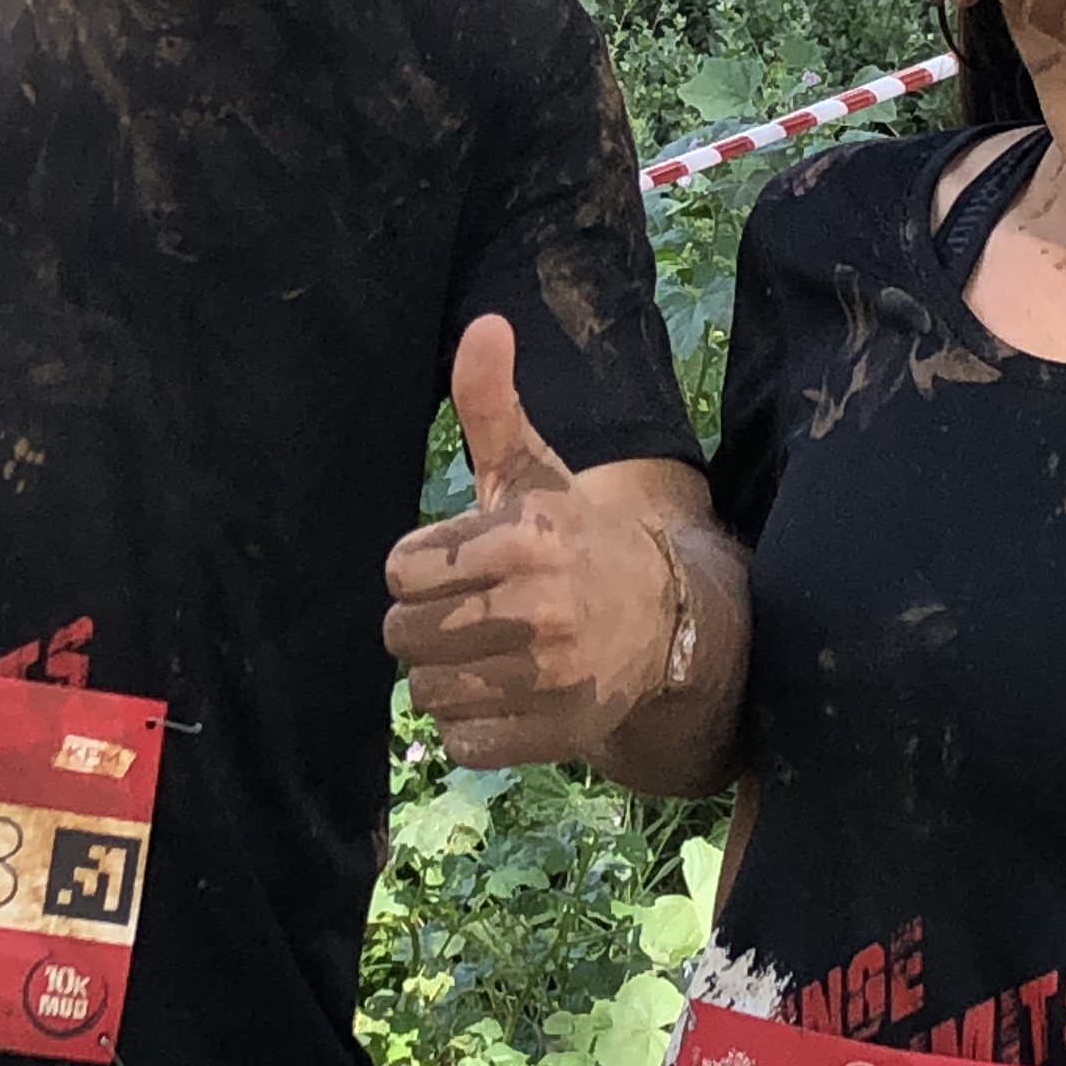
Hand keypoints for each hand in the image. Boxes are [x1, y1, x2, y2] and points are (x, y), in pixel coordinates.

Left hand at [382, 314, 681, 768]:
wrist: (664, 620)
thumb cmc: (572, 537)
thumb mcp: (533, 469)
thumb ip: (491, 403)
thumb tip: (485, 324)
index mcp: (525, 537)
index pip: (401, 568)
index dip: (420, 566)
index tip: (460, 562)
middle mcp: (538, 609)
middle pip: (403, 635)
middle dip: (423, 622)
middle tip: (468, 610)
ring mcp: (548, 679)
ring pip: (425, 691)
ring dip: (444, 674)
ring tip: (487, 650)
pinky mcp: (552, 735)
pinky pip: (461, 741)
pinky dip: (472, 724)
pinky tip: (505, 692)